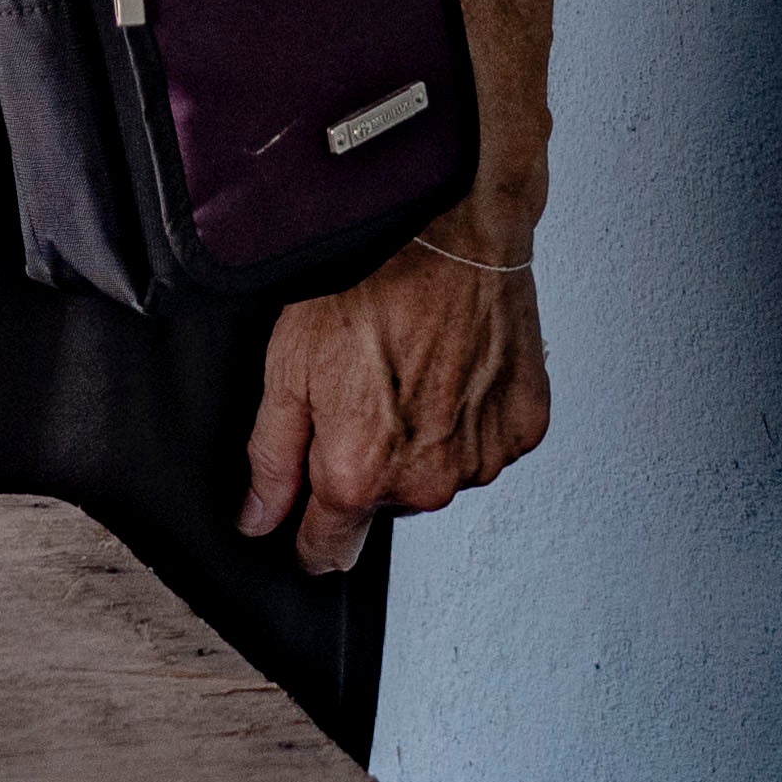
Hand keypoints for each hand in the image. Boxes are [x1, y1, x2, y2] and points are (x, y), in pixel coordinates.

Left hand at [239, 215, 547, 574]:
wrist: (454, 232)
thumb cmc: (371, 285)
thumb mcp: (288, 365)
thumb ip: (270, 457)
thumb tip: (258, 517)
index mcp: (360, 473)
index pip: (327, 550)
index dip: (306, 533)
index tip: (303, 515)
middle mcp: (427, 482)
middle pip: (382, 505)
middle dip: (366, 464)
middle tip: (363, 392)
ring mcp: (482, 459)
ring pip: (436, 475)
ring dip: (420, 442)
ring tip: (410, 370)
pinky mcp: (523, 430)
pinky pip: (482, 445)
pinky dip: (466, 419)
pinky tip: (451, 368)